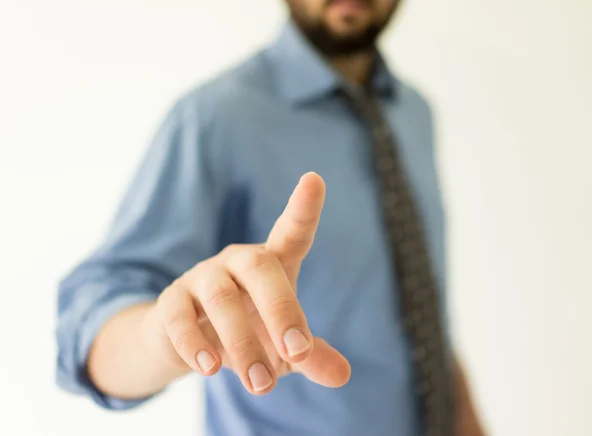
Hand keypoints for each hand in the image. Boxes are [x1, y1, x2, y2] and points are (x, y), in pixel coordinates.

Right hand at [147, 172, 350, 393]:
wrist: (190, 344)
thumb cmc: (248, 334)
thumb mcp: (282, 349)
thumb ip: (311, 356)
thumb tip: (343, 374)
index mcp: (272, 264)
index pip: (291, 230)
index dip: (303, 207)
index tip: (314, 179)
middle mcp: (238, 263)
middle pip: (261, 267)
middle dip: (282, 309)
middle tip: (298, 353)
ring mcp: (203, 278)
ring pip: (221, 297)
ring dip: (242, 342)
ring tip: (260, 383)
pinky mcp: (172, 302)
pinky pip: (179, 316)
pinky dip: (195, 343)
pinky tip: (210, 369)